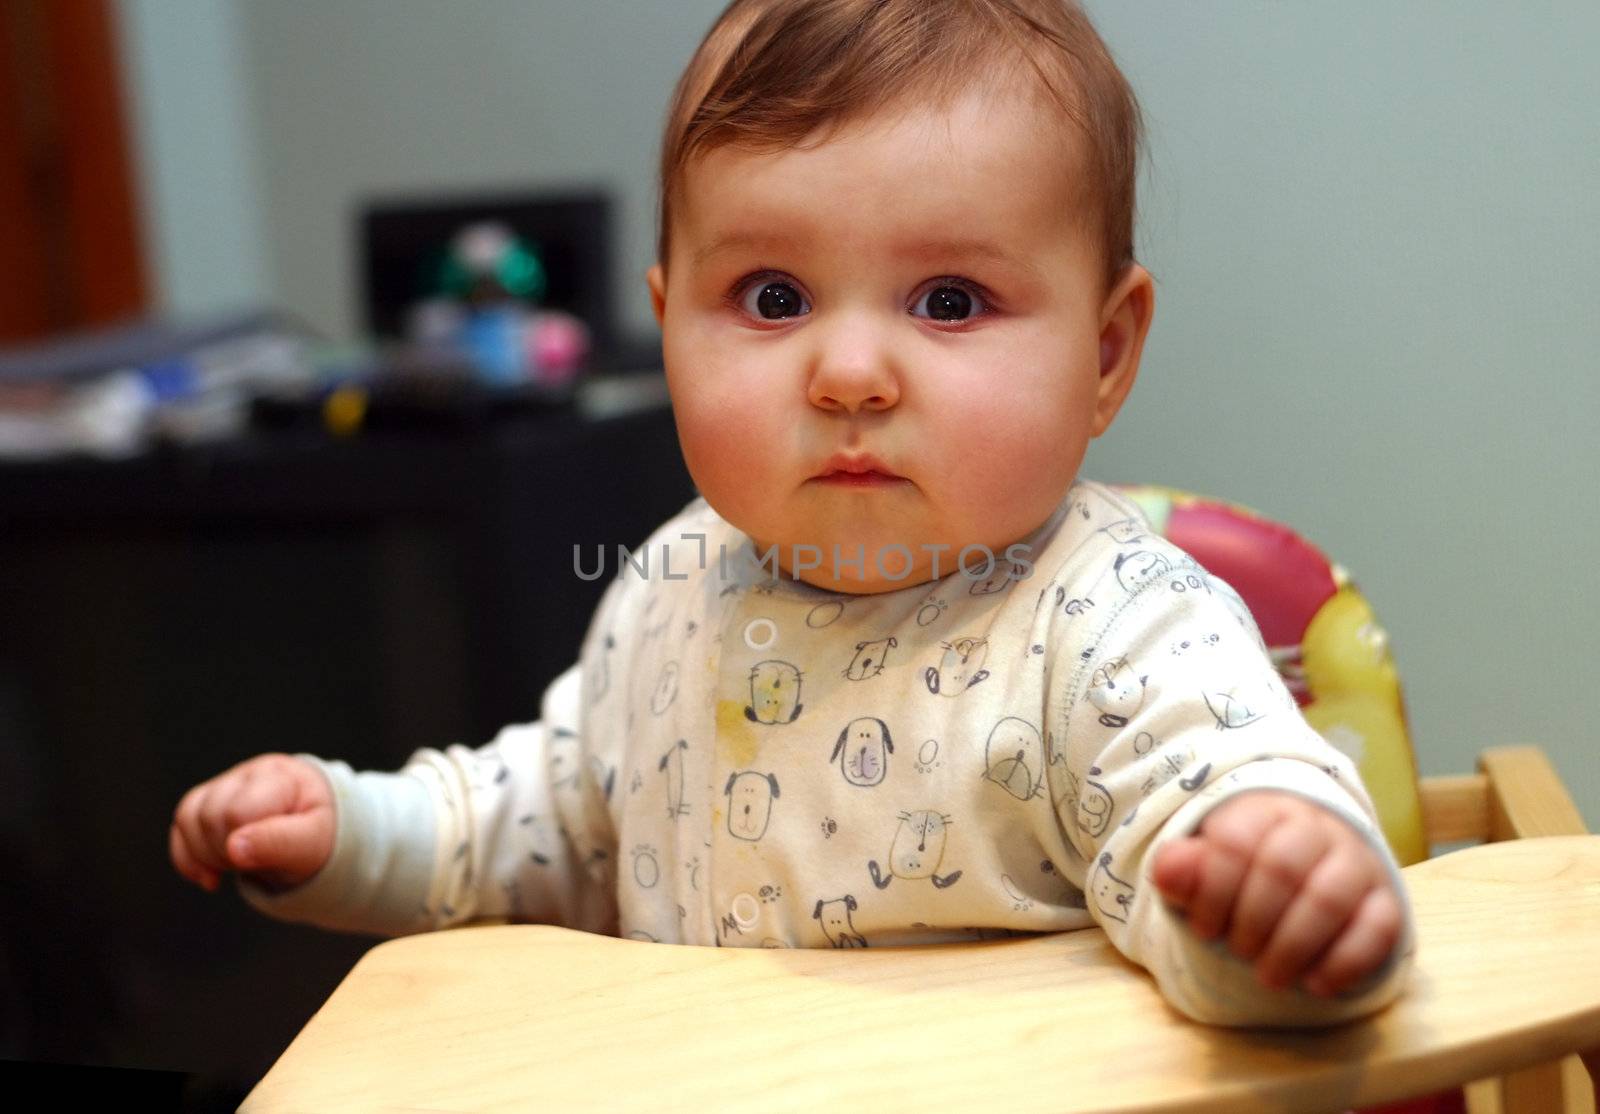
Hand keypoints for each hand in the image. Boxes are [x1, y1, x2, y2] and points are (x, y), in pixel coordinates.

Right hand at [169, 753, 334, 893]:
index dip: (244, 844)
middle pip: (209, 816)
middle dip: (226, 852)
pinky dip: (189, 858)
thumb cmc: (318, 834)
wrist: (317, 830)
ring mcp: (227, 783)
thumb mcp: (312, 844)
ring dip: (207, 856)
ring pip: (187, 818)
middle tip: (257, 863)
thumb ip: (279, 844)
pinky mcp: (210, 799)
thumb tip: (236, 849)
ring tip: (240, 864)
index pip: (237, 812)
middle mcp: (251, 773)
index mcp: (282, 777)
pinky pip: (180, 824)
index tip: (269, 858)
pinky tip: (211, 876)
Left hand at [1150, 790, 1403, 996]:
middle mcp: (1315, 827)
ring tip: (1268, 976)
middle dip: (1252, 921)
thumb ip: (1184, 869)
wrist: (1311, 862)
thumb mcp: (1206, 863)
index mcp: (1263, 810)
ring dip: (1292, 946)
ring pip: (1329, 898)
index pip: (1236, 841)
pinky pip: (1378, 927)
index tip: (1202, 928)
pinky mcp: (1386, 898)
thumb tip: (1168, 872)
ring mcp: (1356, 861)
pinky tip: (1316, 984)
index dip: (1213, 892)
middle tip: (1236, 952)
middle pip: (1282, 869)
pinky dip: (1345, 961)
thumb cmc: (1245, 869)